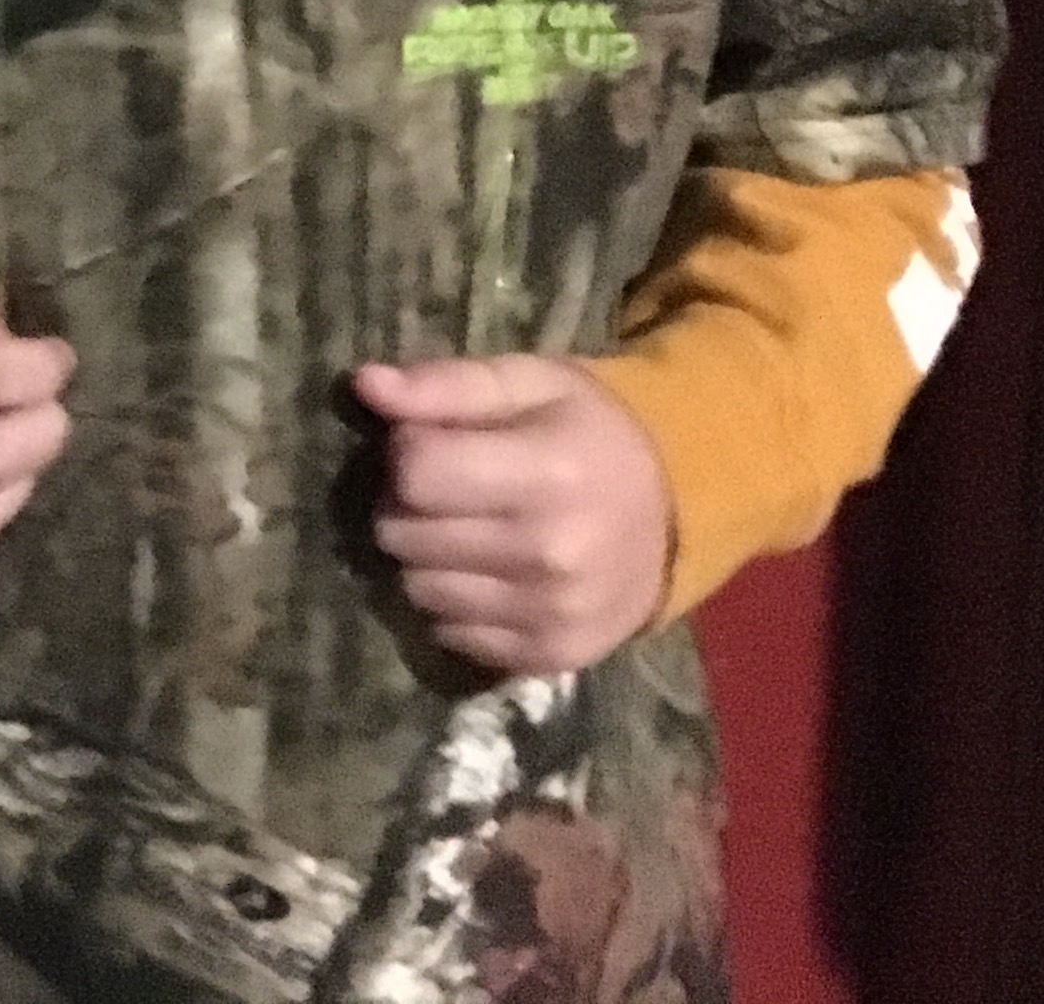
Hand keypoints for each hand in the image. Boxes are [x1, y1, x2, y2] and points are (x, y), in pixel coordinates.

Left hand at [351, 354, 671, 678]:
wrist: (677, 514)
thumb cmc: (588, 433)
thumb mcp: (529, 385)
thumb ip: (446, 385)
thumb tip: (366, 386)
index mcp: (549, 473)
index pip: (416, 473)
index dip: (406, 451)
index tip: (432, 443)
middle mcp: (552, 553)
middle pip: (405, 534)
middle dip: (407, 505)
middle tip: (449, 489)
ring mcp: (552, 614)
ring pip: (417, 589)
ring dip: (425, 558)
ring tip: (467, 530)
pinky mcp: (550, 658)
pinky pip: (449, 634)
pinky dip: (453, 604)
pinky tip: (487, 573)